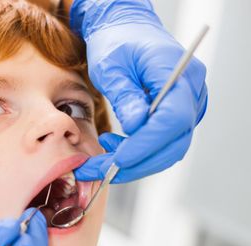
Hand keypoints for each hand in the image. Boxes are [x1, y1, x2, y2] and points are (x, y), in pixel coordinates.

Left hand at [69, 0, 207, 182]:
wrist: (125, 31)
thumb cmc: (116, 43)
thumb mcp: (111, 66)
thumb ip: (124, 95)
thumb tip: (136, 127)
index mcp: (178, 72)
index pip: (172, 119)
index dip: (145, 144)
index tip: (117, 159)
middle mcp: (192, 91)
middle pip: (174, 141)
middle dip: (136, 162)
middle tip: (99, 169)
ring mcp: (189, 104)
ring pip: (170, 148)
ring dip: (136, 162)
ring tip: (102, 157)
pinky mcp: (178, 115)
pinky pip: (164, 143)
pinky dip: (140, 153)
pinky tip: (115, 147)